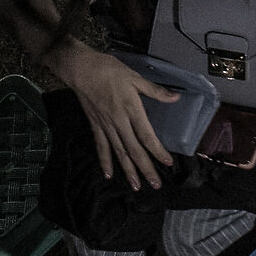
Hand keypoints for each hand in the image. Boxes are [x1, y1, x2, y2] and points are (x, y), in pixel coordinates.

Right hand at [55, 44, 178, 191]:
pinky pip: (101, 146)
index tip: (167, 163)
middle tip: (155, 185)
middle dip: (145, 168)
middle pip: (134, 150)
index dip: (157, 151)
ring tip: (136, 186)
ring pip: (119, 152)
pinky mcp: (95, 125)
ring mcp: (106, 125)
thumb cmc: (108, 70)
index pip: (146, 135)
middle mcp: (118, 121)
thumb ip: (155, 91)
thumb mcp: (134, 77)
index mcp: (131, 109)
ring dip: (128, 170)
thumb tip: (175, 98)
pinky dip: (105, 161)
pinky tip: (109, 174)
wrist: (80, 68)